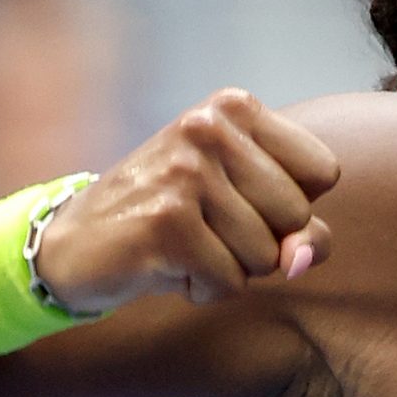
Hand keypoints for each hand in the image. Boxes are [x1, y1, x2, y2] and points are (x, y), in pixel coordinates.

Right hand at [32, 88, 343, 312]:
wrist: (73, 245)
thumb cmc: (174, 223)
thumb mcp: (248, 211)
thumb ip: (304, 232)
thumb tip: (299, 260)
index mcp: (234, 108)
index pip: (324, 171)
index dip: (292, 206)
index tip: (239, 199)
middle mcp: (207, 127)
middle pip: (297, 216)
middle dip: (261, 241)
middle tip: (204, 227)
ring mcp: (184, 173)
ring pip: (265, 255)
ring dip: (230, 268)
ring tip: (183, 244)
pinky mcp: (166, 223)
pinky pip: (229, 282)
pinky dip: (204, 289)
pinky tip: (167, 265)